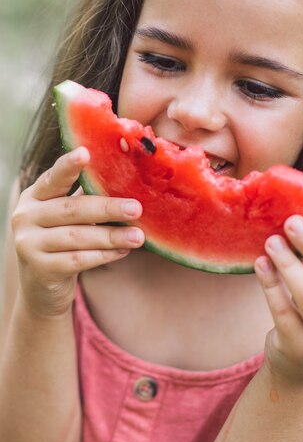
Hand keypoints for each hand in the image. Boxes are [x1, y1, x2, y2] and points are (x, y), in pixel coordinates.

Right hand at [11, 147, 143, 317]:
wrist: (42, 289)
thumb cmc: (63, 242)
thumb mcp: (68, 217)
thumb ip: (86, 198)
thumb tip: (129, 180)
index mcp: (35, 196)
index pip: (54, 177)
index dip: (69, 165)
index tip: (85, 153)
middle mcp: (26, 216)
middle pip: (72, 209)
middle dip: (108, 208)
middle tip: (136, 208)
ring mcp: (28, 244)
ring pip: (78, 237)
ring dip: (112, 236)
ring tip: (138, 236)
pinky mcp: (39, 269)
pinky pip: (78, 260)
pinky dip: (104, 255)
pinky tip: (123, 252)